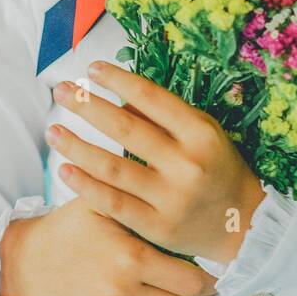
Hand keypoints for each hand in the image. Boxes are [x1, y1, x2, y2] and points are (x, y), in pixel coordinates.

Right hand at [0, 198, 217, 295]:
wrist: (21, 264)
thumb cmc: (66, 229)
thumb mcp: (100, 205)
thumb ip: (136, 197)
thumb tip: (171, 179)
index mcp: (131, 257)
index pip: (191, 280)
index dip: (208, 281)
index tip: (213, 277)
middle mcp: (122, 292)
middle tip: (203, 294)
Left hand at [49, 61, 265, 264]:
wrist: (244, 223)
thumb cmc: (216, 168)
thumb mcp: (203, 133)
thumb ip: (163, 115)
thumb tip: (117, 95)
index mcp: (200, 133)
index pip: (151, 97)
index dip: (118, 80)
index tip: (92, 68)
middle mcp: (187, 164)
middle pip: (125, 128)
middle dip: (87, 106)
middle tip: (62, 91)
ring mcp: (171, 198)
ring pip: (112, 167)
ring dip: (76, 145)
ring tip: (53, 130)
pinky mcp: (157, 227)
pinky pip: (112, 203)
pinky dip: (85, 185)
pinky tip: (64, 169)